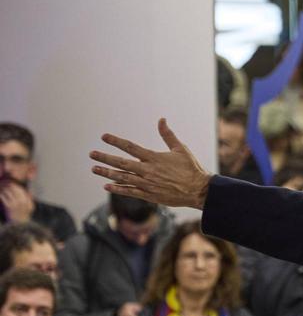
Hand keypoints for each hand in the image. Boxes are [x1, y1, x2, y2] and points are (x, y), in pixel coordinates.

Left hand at [0, 182, 33, 222]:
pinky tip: (0, 193)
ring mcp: (16, 204)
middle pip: (14, 188)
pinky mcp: (9, 207)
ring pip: (8, 191)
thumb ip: (30, 199)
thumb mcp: (30, 208)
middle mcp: (23, 201)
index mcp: (28, 201)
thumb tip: (28, 192)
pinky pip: (4, 197)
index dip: (15, 185)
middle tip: (3, 183)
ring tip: (1, 187)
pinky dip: (0, 194)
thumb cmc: (23, 216)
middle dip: (8, 184)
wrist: (19, 226)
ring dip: (3, 188)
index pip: (21, 189)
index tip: (10, 183)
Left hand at [90, 119, 210, 208]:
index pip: (130, 147)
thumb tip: (161, 119)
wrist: (198, 190)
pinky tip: (107, 186)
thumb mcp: (180, 149)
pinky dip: (118, 189)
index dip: (116, 141)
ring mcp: (147, 184)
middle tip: (92, 154)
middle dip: (105, 158)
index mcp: (154, 158)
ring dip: (106, 173)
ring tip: (94, 169)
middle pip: (121, 163)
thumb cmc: (191, 168)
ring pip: (122, 178)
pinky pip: (130, 192)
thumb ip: (168, 135)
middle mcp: (148, 170)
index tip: (103, 137)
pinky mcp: (149, 195)